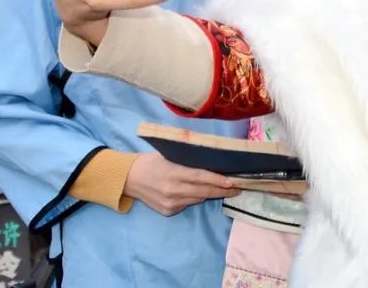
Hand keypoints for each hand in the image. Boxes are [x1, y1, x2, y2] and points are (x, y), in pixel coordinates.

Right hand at [123, 152, 238, 216]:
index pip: (202, 177)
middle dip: (223, 191)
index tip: (233, 182)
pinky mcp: (168, 211)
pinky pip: (188, 204)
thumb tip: (212, 161)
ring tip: (224, 189)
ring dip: (210, 194)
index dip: (219, 181)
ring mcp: (171, 203)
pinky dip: (194, 197)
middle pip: (204, 192)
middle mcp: (173, 190)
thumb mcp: (169, 155)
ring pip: (198, 199)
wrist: (129, 179)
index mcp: (174, 173)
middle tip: (238, 189)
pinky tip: (195, 191)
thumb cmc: (152, 162)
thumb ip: (188, 160)